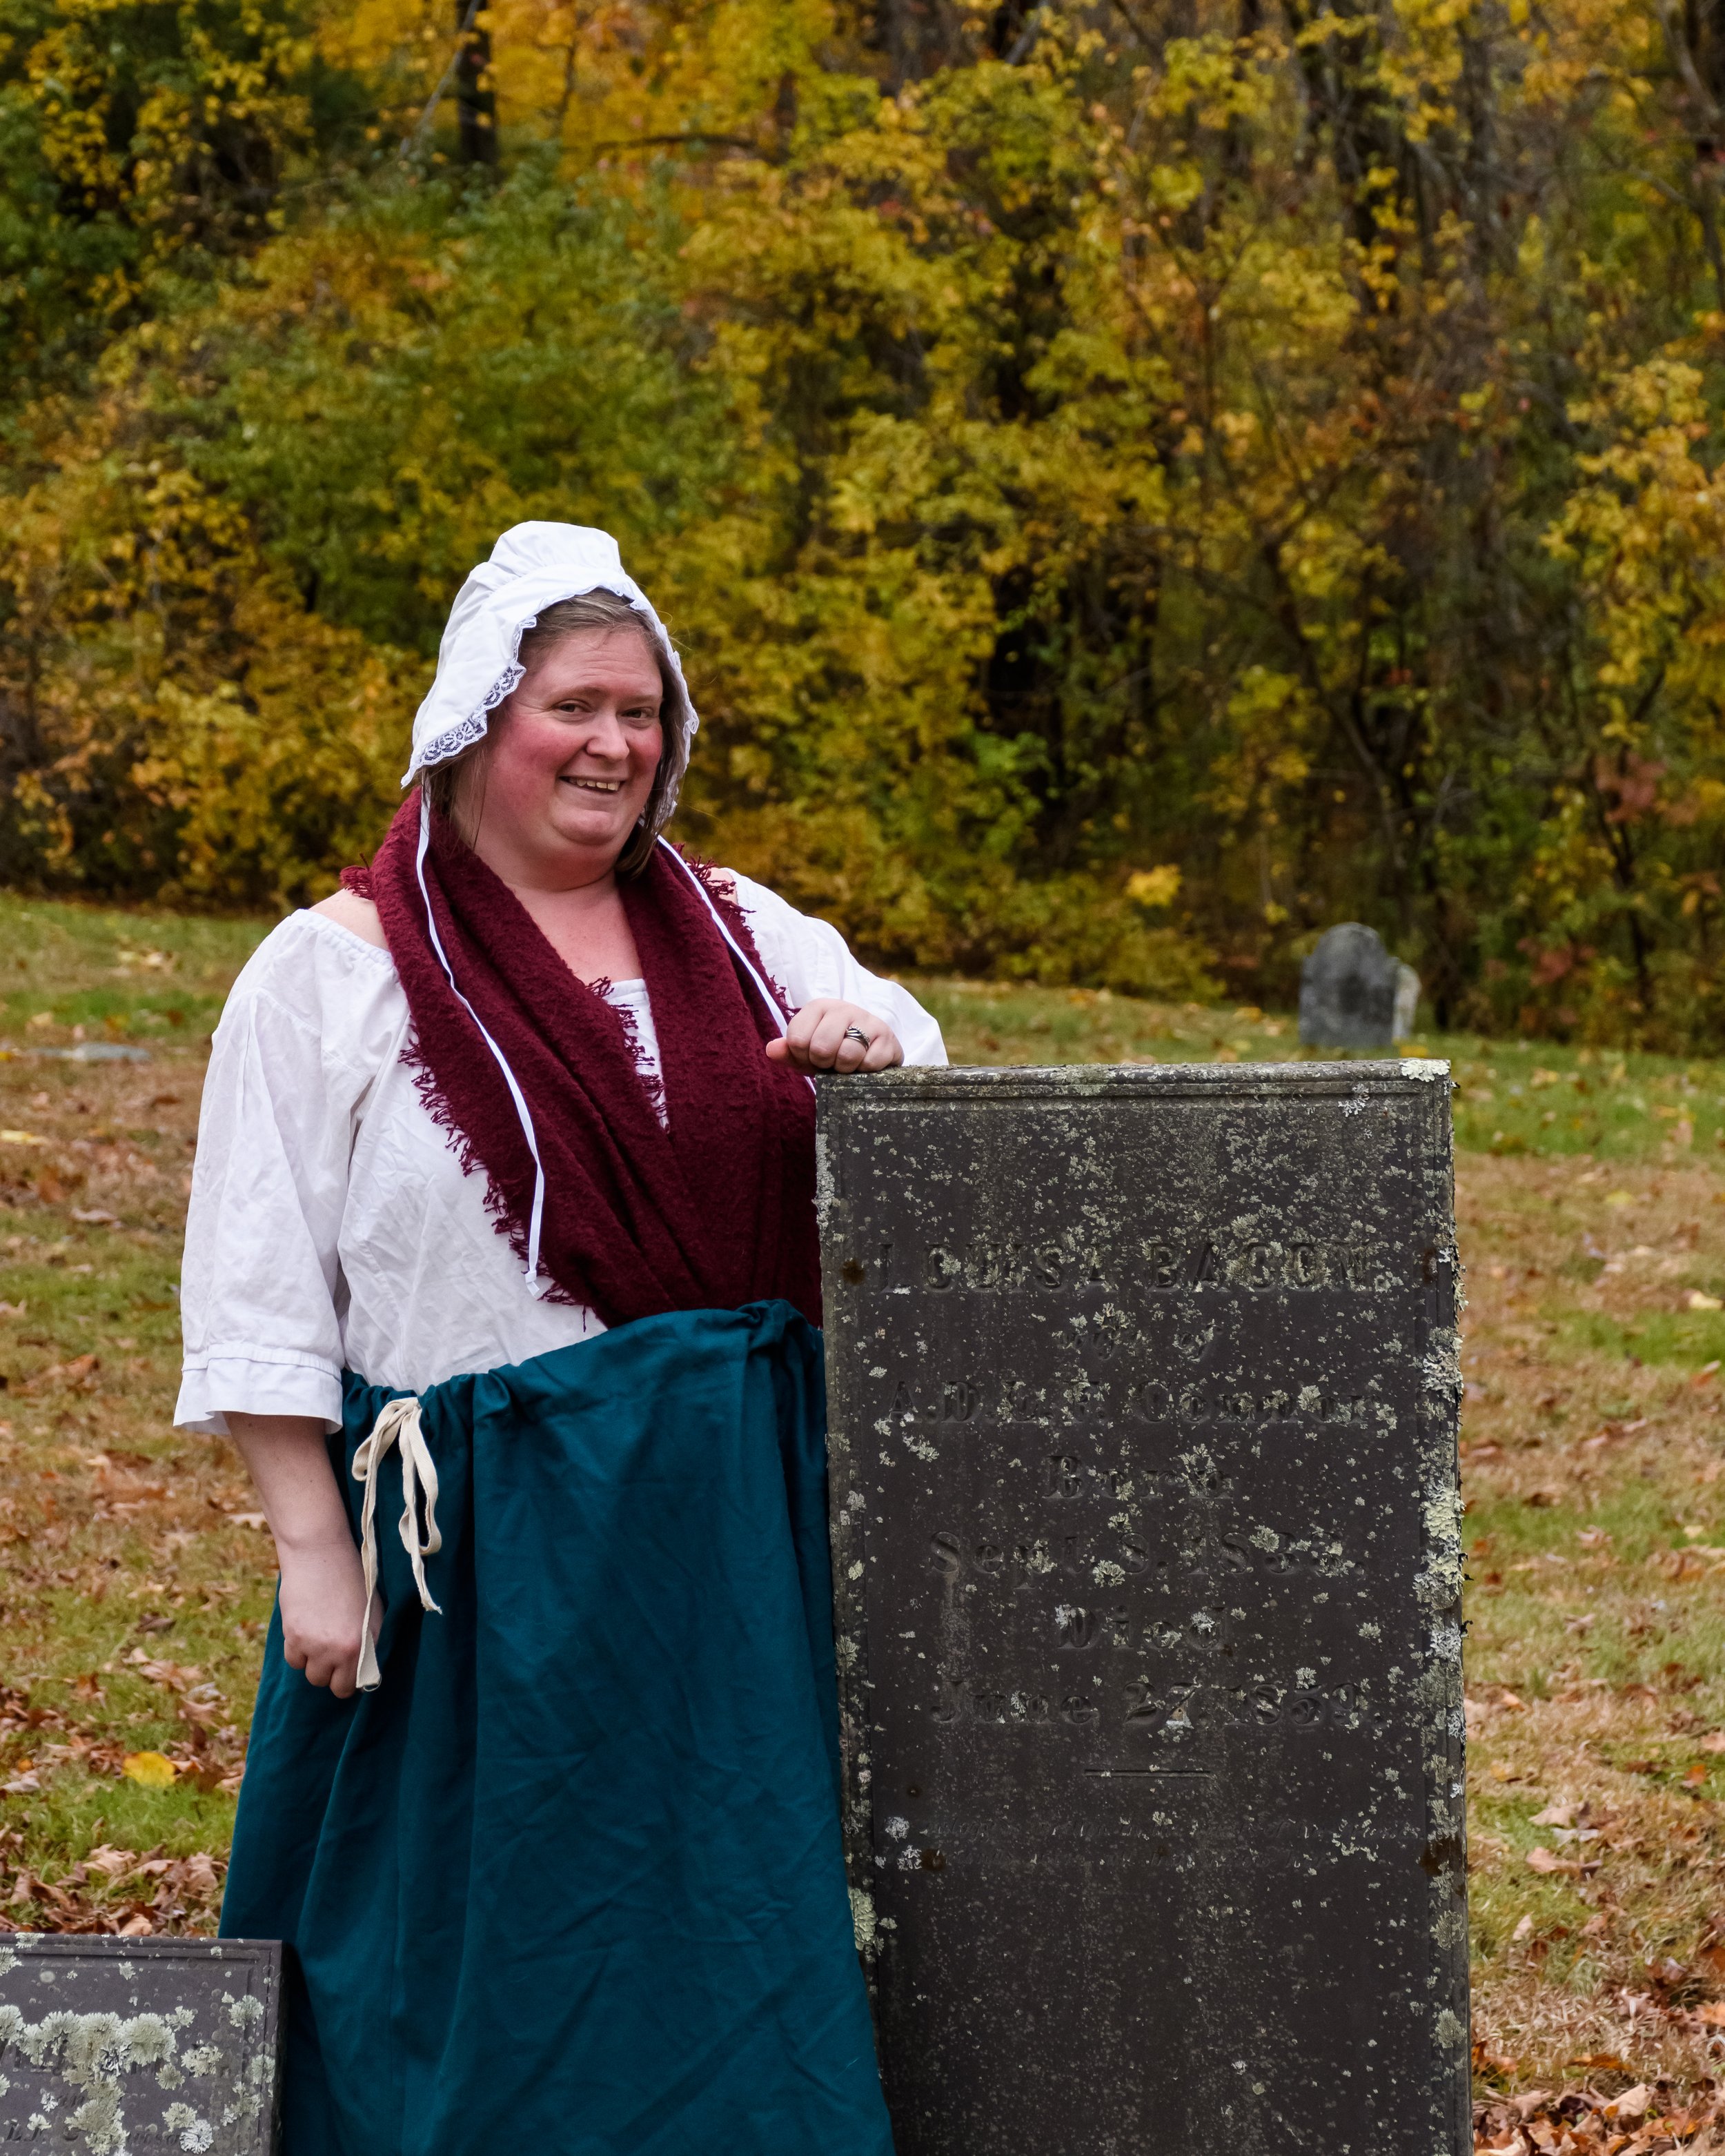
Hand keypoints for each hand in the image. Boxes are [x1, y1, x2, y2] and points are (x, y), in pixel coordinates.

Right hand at [277, 1534, 375, 1699]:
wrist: (320, 1552)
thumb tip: (366, 1673)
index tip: (348, 1671)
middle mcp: (344, 1650)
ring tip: (319, 1637)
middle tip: (331, 1652)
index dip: (351, 1679)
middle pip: (332, 1686)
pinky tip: (305, 1629)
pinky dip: (297, 1651)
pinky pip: (294, 1661)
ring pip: (312, 1675)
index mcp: (368, 1643)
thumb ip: (370, 1643)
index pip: (356, 1685)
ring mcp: (318, 1645)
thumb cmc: (351, 1578)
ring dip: (314, 1662)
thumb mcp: (372, 1610)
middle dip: (332, 1673)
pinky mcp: (295, 1637)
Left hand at [765, 998, 903, 1073]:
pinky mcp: (888, 1038)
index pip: (797, 1039)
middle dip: (824, 1064)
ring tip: (849, 1064)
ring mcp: (868, 1021)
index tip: (811, 1057)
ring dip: (845, 1070)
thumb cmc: (835, 1050)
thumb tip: (771, 1050)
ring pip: (847, 1055)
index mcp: (819, 1007)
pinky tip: (866, 1065)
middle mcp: (843, 1008)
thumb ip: (788, 1052)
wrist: (874, 1049)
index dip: (802, 1057)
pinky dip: (865, 1072)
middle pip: (821, 1047)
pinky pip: (870, 1063)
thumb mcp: (807, 1051)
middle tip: (831, 1062)